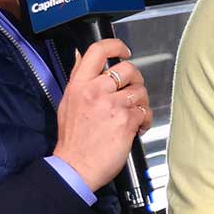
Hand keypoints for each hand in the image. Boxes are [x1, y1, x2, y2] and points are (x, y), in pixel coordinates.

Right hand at [54, 38, 150, 190]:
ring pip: (140, 91)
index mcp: (79, 85)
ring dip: (141, 103)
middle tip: (132, 91)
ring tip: (132, 114)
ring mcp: (111, 106)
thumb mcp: (68, 103)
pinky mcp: (126, 121)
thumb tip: (83, 56)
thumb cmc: (73, 139)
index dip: (115, 46)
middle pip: (127, 69)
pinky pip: (145, 112)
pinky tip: (137, 127)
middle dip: (136, 80)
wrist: (75, 167)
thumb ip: (80, 79)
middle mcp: (95, 91)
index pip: (97, 51)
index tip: (123, 51)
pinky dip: (145, 119)